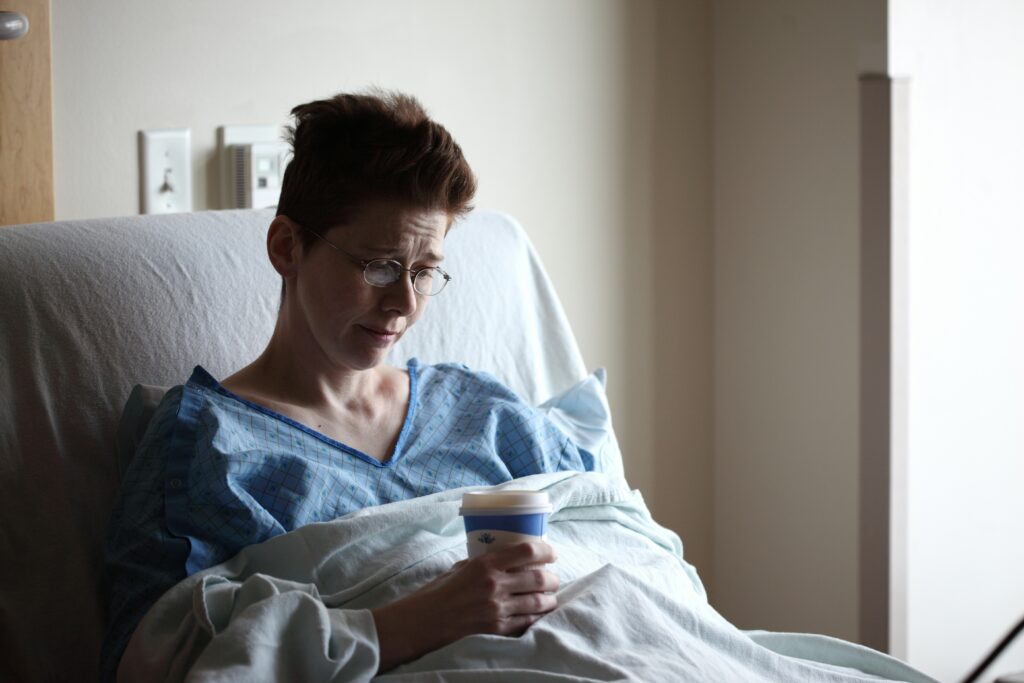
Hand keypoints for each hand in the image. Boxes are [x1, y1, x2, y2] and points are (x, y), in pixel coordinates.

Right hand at [371, 541, 559, 672]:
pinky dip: (537, 617)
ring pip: (538, 602)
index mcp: (485, 564)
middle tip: (554, 578)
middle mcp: (494, 585)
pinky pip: (527, 622)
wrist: (422, 622)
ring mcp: (497, 609)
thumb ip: (484, 563)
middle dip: (552, 578)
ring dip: (549, 599)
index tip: (552, 553)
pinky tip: (539, 615)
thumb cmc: (438, 592)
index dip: (546, 551)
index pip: (526, 551)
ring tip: (550, 597)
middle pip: (539, 578)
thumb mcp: (461, 568)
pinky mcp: (496, 629)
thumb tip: (506, 559)